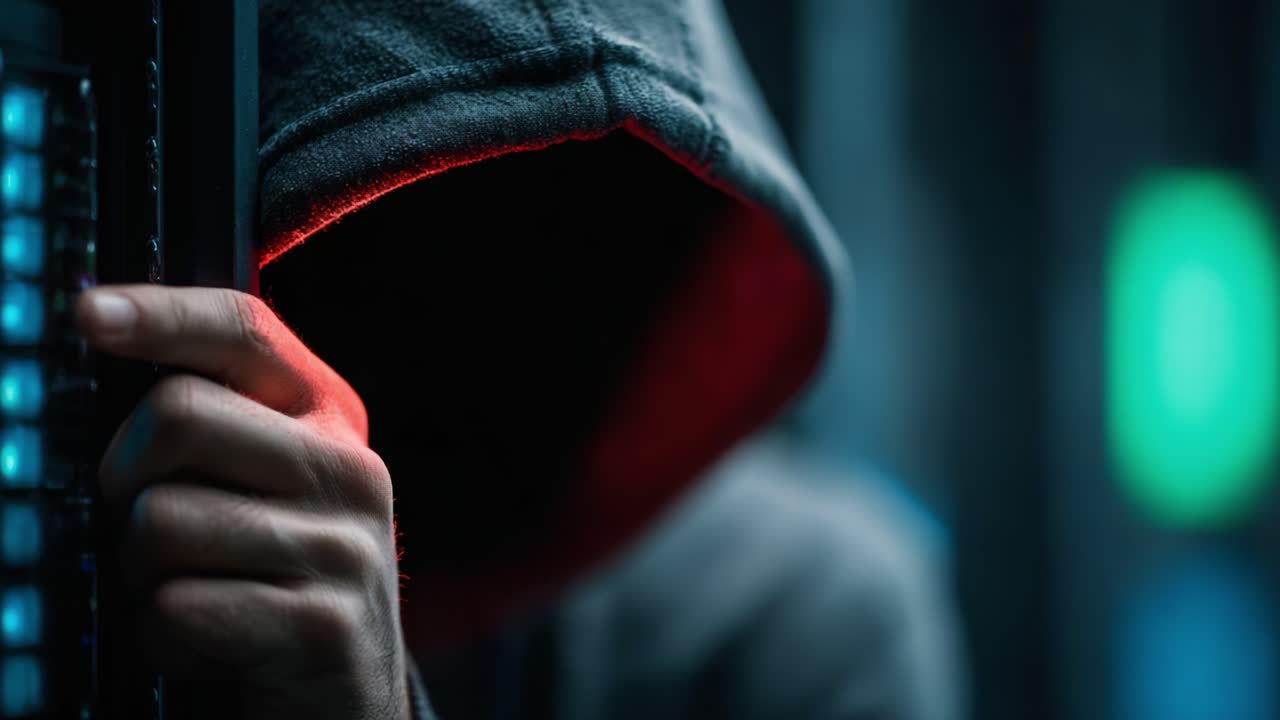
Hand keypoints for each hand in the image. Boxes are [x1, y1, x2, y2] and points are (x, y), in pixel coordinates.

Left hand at [78, 285, 407, 719]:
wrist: (344, 691)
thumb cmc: (275, 572)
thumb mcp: (266, 481)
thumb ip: (214, 422)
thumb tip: (99, 349)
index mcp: (330, 415)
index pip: (245, 332)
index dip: (162, 314)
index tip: (88, 313)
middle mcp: (349, 468)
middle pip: (179, 416)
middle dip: (125, 477)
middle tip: (146, 523)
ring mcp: (344, 547)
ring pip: (162, 521)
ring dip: (144, 571)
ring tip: (193, 588)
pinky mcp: (321, 626)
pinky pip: (178, 609)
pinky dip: (165, 636)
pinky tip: (208, 642)